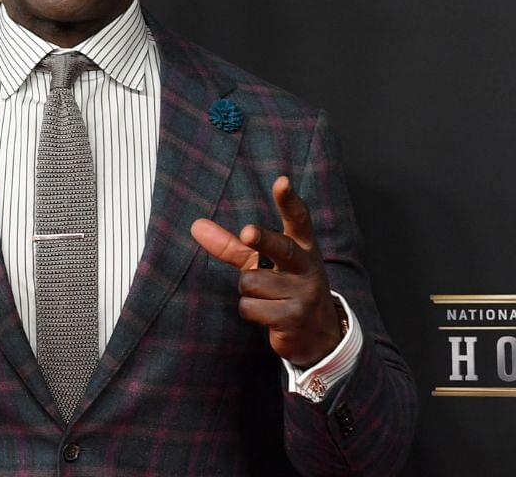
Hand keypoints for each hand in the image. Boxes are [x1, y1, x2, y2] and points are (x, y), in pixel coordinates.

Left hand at [190, 175, 343, 366]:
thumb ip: (233, 245)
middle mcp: (307, 266)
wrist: (319, 334)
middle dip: (263, 240)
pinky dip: (251, 311)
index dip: (289, 201)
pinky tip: (268, 314)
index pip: (298, 219)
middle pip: (281, 247)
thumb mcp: (265, 263)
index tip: (282, 181)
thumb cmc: (286, 288)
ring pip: (251, 282)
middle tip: (247, 232)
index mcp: (303, 247)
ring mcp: (304, 293)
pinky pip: (251, 307)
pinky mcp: (294, 318)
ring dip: (248, 292)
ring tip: (267, 298)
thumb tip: (196, 225)